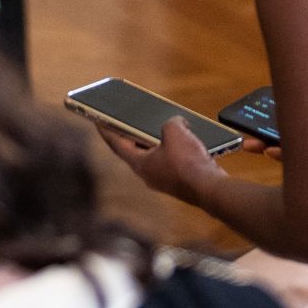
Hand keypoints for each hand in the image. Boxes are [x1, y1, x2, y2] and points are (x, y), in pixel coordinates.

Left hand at [90, 115, 225, 210]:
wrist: (210, 188)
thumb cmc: (188, 163)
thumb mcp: (174, 131)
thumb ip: (170, 122)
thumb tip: (177, 123)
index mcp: (140, 164)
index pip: (117, 144)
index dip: (107, 130)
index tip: (98, 120)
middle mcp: (148, 174)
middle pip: (134, 150)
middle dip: (132, 134)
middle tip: (127, 119)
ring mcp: (163, 179)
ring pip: (154, 156)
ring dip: (155, 141)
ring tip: (159, 124)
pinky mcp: (178, 181)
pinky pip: (170, 161)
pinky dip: (172, 149)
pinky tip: (183, 139)